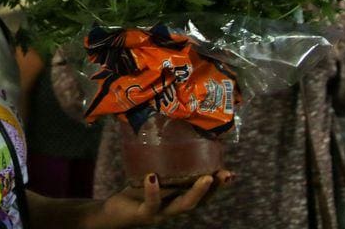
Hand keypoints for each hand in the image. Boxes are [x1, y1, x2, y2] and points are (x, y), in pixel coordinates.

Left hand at [93, 171, 232, 228]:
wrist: (114, 213)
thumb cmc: (135, 192)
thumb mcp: (150, 176)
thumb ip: (160, 163)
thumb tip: (165, 131)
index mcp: (177, 198)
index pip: (203, 193)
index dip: (218, 185)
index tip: (231, 172)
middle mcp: (173, 207)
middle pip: (200, 201)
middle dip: (215, 188)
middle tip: (226, 175)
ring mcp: (161, 213)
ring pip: (183, 206)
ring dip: (196, 193)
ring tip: (206, 178)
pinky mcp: (144, 214)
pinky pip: (151, 204)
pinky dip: (153, 191)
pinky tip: (153, 178)